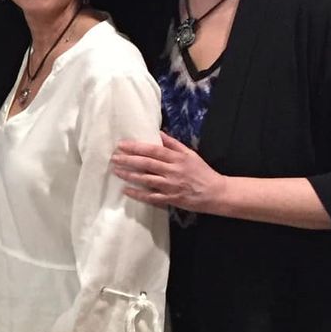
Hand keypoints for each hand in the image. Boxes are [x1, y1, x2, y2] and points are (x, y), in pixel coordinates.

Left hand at [112, 132, 226, 213]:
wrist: (217, 193)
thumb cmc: (202, 172)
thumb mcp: (190, 154)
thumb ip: (173, 144)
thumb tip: (158, 133)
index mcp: (177, 158)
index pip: (153, 150)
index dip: (136, 147)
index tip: (122, 145)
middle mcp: (173, 171)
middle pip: (146, 164)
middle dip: (128, 160)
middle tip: (114, 157)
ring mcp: (171, 186)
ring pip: (146, 179)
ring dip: (129, 175)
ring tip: (116, 171)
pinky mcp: (171, 199)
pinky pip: (151, 196)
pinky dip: (138, 193)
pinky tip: (126, 190)